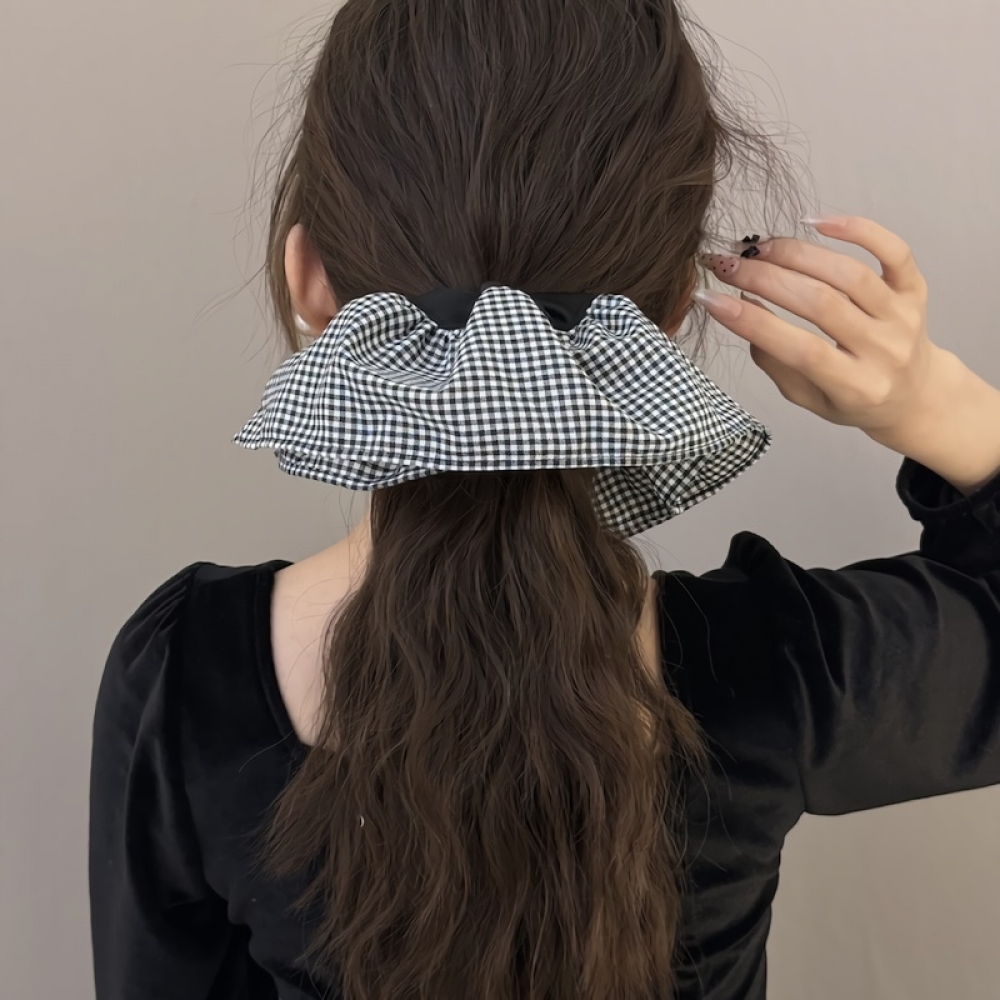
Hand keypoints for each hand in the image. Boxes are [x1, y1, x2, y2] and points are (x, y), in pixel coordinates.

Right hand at [694, 216, 945, 442]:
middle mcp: (884, 350)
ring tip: (759, 248)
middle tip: (726, 264)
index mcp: (855, 387)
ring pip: (848, 274)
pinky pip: (893, 250)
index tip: (711, 298)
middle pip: (820, 304)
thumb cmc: (852, 398)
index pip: (800, 349)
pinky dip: (857, 229)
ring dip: (796, 254)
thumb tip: (743, 307)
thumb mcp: (806, 398)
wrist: (915, 394)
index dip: (751, 322)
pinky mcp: (915, 290)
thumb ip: (775, 360)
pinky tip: (816, 221)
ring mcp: (903, 317)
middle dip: (764, 279)